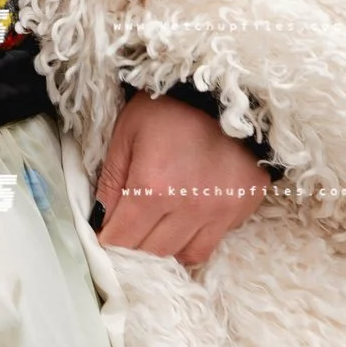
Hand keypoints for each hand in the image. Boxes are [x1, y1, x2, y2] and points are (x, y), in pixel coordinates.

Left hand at [93, 91, 270, 267]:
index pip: (122, 239)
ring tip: (159, 226)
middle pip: (152, 252)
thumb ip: (111, 181)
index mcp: (154, 187)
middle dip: (135, 244)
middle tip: (131, 227)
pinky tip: (188, 217)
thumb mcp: (127, 134)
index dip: (109, 238)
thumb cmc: (168, 108)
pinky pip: (213, 240)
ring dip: (167, 246)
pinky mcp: (244, 207)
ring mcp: (221, 210)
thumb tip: (101, 221)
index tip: (107, 232)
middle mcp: (189, 207)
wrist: (226, 91)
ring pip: (185, 255)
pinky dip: (196, 237)